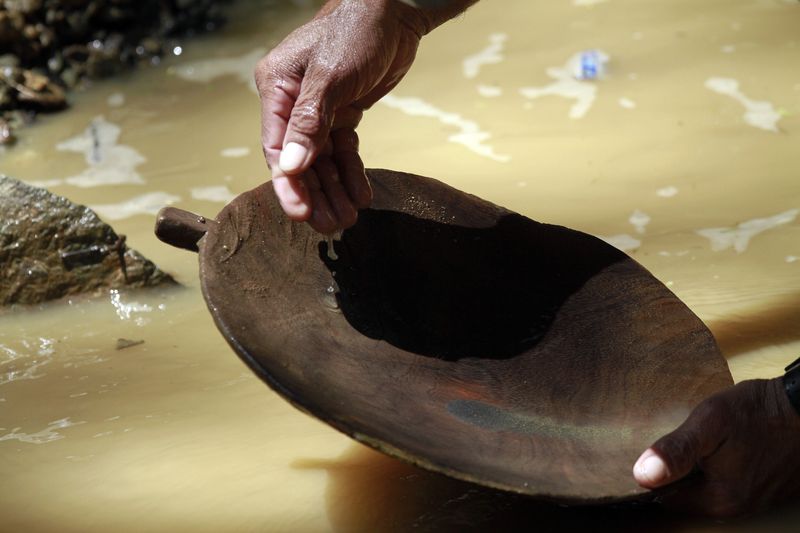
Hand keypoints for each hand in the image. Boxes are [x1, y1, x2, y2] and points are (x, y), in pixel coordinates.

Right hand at [254, 0, 425, 232]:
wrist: (395, 9)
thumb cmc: (357, 31)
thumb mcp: (332, 76)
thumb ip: (311, 121)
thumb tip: (291, 167)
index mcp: (277, 89)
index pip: (277, 148)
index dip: (288, 185)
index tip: (301, 215)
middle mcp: (293, 103)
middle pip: (299, 161)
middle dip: (315, 195)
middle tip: (333, 225)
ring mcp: (318, 111)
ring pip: (322, 161)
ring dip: (334, 190)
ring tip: (349, 218)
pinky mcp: (342, 114)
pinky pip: (342, 151)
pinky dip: (351, 172)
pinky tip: (361, 194)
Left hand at [633, 378, 799, 517]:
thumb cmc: (759, 412)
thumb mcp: (710, 421)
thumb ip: (677, 450)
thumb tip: (642, 475)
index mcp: (720, 500)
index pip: (668, 498)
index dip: (656, 475)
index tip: (653, 451)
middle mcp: (738, 509)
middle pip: (688, 496)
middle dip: (678, 472)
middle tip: (678, 442)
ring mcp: (755, 501)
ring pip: (708, 489)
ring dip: (699, 469)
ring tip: (698, 443)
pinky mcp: (766, 489)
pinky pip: (729, 483)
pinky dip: (720, 468)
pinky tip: (720, 447)